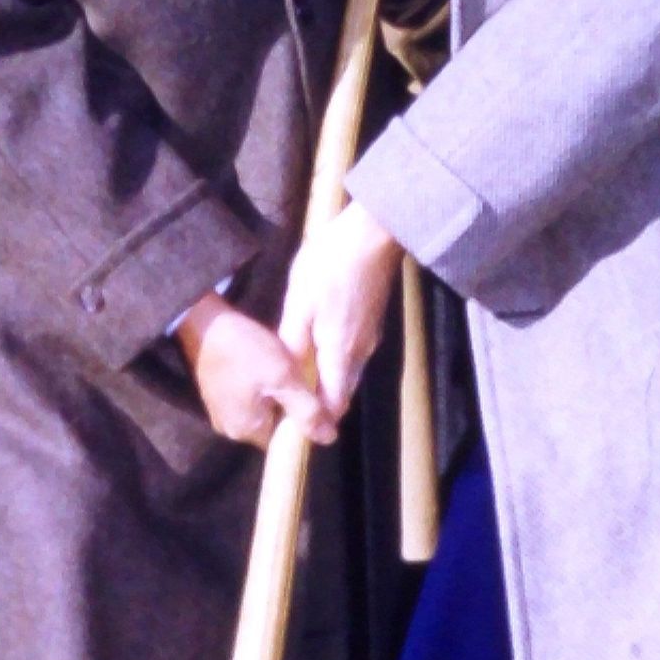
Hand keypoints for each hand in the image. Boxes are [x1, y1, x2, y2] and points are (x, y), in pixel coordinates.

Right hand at [176, 296, 333, 448]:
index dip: (301, 419)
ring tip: (280, 368)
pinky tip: (261, 366)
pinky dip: (258, 387)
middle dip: (287, 404)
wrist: (203, 323)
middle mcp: (230, 430)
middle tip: (295, 375)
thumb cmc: (244, 350)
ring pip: (261, 411)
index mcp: (246, 431)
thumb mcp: (283, 377)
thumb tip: (328, 438)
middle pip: (273, 425)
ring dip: (273, 394)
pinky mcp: (215, 397)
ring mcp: (220, 414)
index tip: (308, 393)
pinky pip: (246, 400)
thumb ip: (307, 410)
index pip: (286, 438)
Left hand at [278, 199, 403, 423]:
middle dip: (322, 405)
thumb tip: (285, 377)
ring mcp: (371, 336)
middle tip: (292, 407)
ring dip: (329, 383)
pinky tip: (318, 351)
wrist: (373, 232)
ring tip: (300, 381)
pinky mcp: (373, 321)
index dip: (318, 421)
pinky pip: (354, 354)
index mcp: (339, 351)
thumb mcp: (300, 302)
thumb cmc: (330, 265)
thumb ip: (292, 342)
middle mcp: (360, 351)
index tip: (296, 428)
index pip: (333, 404)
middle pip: (343, 392)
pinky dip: (337, 363)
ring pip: (349, 373)